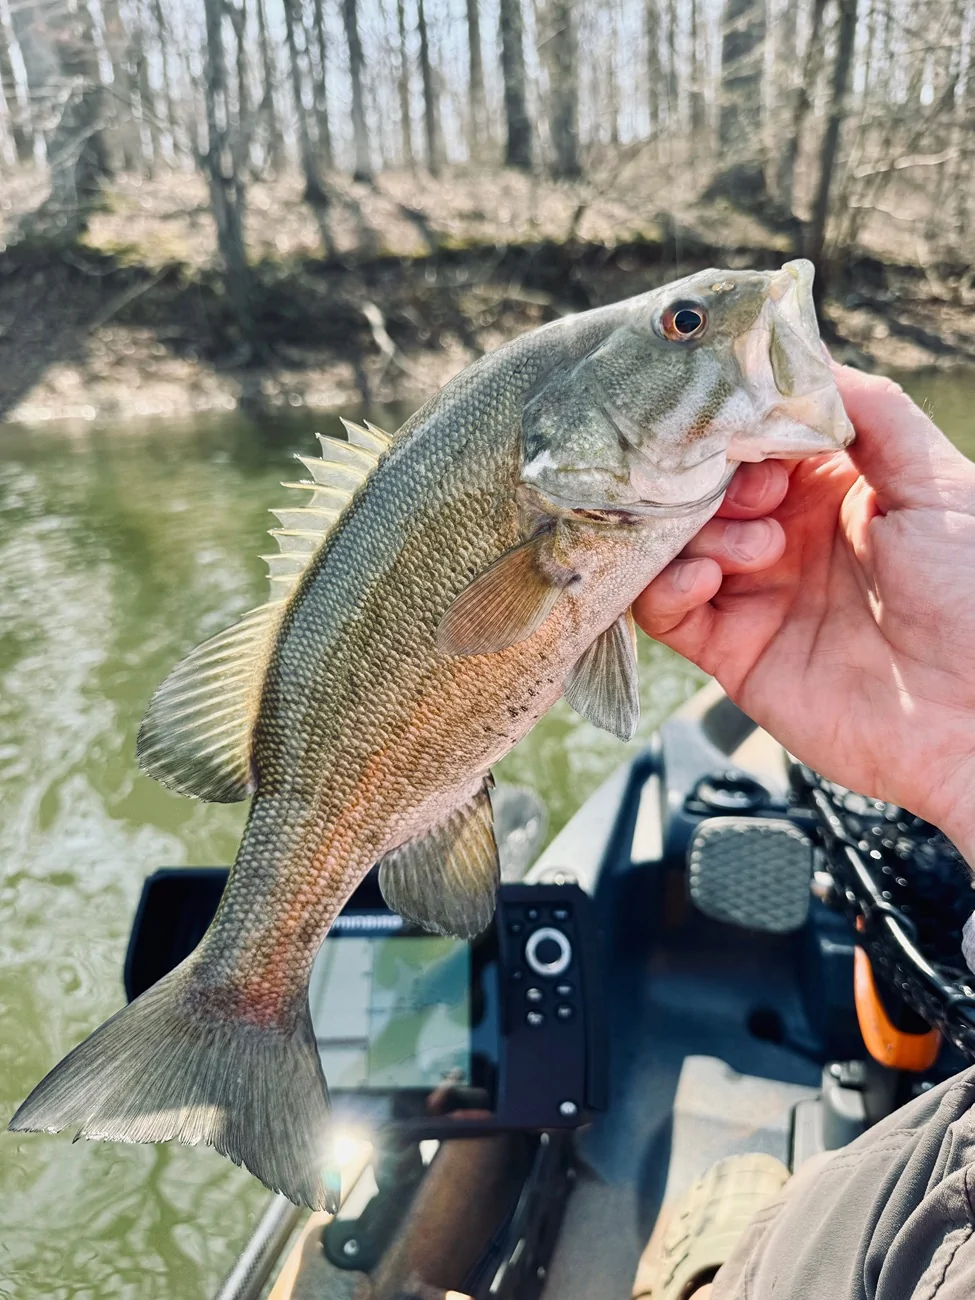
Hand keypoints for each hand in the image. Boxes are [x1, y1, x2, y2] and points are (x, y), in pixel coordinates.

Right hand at [634, 366, 974, 863]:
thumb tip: (803, 352)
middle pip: (701, 484)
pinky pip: (665, 610)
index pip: (753, 435)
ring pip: (673, 541)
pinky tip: (707, 577)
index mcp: (831, 486)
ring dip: (696, 530)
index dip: (738, 423)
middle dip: (710, 475)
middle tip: (754, 492)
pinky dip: (669, 586)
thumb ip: (874, 413)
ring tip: (754, 546)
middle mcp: (783, 534)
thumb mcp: (939, 484)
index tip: (735, 419)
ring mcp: (754, 592)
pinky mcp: (730, 651)